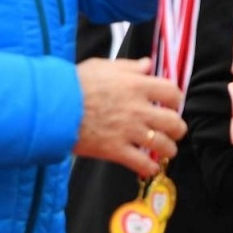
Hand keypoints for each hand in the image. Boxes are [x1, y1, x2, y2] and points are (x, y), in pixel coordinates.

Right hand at [72, 57, 187, 176]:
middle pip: (173, 122)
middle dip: (178, 128)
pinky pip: (142, 163)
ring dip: (168, 149)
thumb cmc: (75, 84)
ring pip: (163, 145)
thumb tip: (146, 65)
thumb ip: (129, 67)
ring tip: (166, 150)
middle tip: (175, 131)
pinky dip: (149, 167)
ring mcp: (128, 131)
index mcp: (136, 85)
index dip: (176, 99)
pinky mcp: (115, 150)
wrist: (54, 107)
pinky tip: (148, 166)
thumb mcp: (103, 66)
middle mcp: (138, 108)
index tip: (173, 103)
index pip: (172, 92)